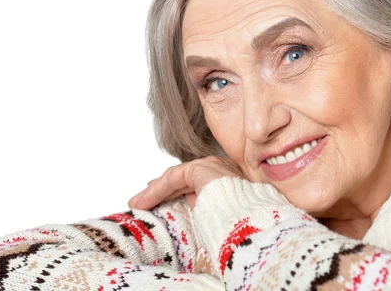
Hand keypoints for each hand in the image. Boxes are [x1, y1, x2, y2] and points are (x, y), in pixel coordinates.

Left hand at [128, 155, 244, 209]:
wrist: (254, 220)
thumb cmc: (244, 224)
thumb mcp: (225, 215)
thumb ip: (211, 207)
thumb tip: (195, 207)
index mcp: (229, 180)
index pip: (196, 182)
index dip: (175, 190)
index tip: (160, 198)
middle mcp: (221, 169)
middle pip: (183, 178)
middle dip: (160, 190)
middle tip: (142, 199)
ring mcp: (212, 166)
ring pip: (175, 178)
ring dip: (153, 192)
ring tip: (137, 204)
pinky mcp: (201, 169)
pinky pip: (172, 179)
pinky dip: (156, 191)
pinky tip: (143, 201)